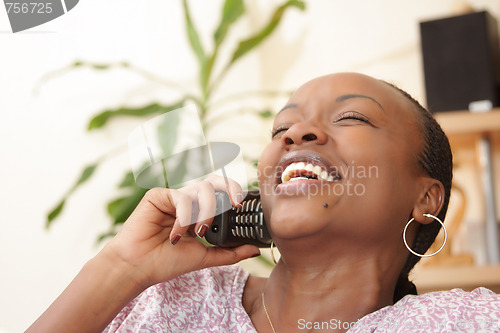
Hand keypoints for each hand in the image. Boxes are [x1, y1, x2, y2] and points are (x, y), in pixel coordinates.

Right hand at [101, 175, 260, 287]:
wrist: (139, 268)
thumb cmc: (167, 262)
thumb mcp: (205, 257)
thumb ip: (230, 252)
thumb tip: (256, 249)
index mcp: (199, 212)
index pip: (222, 194)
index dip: (235, 193)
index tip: (242, 206)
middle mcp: (189, 202)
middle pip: (215, 181)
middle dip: (230, 187)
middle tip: (236, 203)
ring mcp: (174, 197)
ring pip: (202, 189)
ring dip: (207, 211)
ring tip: (200, 232)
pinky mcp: (159, 195)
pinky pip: (182, 198)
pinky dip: (184, 218)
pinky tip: (176, 235)